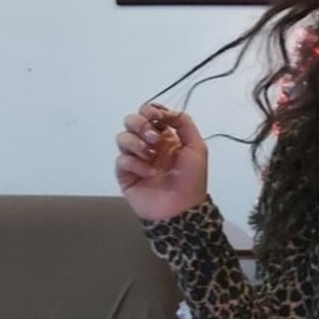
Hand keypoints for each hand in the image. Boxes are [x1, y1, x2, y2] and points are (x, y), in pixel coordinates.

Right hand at [115, 103, 208, 221]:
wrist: (182, 208)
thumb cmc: (192, 180)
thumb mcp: (197, 147)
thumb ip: (184, 123)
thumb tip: (168, 111)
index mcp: (165, 137)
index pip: (149, 113)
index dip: (150, 111)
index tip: (158, 118)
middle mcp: (149, 145)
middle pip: (132, 121)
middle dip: (141, 125)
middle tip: (154, 139)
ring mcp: (136, 159)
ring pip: (122, 138)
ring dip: (136, 143)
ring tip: (151, 156)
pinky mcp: (125, 174)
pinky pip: (121, 160)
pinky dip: (135, 164)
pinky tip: (150, 173)